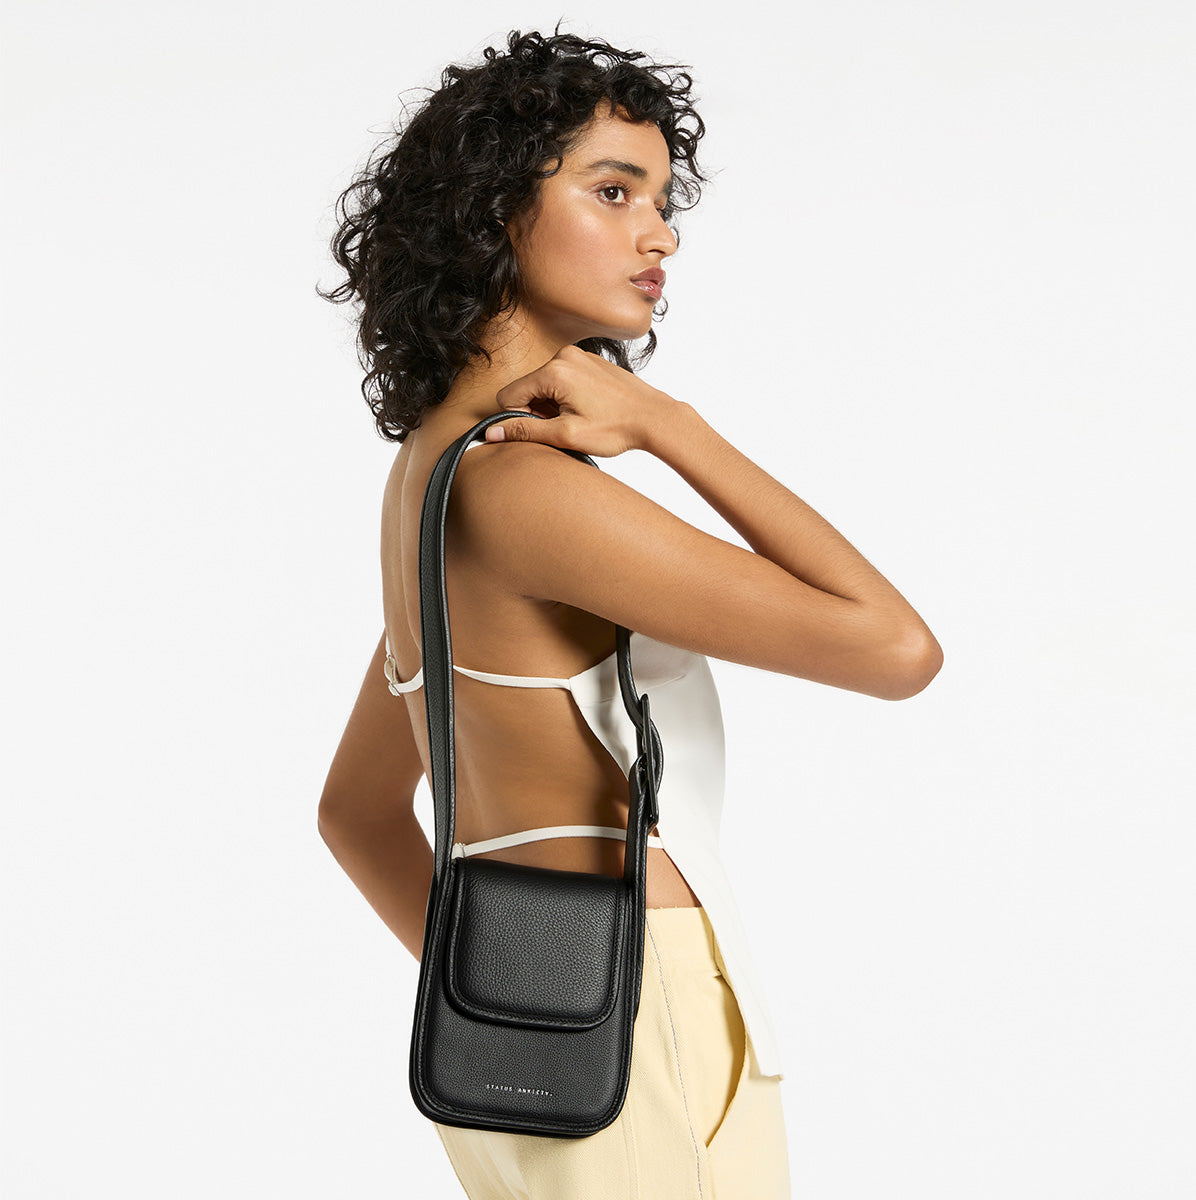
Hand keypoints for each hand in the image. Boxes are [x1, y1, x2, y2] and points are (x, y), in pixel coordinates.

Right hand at [485, 344, 673, 456]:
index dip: (519, 419)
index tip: (544, 430)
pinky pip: (562, 379)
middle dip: (538, 411)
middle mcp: (564, 355)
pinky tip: (588, 410)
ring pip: (545, 385)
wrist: (655, 418)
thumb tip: (492, 433)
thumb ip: (526, 431)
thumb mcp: (566, 435)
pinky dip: (567, 396)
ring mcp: (579, 356)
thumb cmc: (617, 427)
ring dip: (553, 405)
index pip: (509, 395)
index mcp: (554, 371)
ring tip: (579, 419)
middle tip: (565, 427)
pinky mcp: (590, 361)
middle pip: (527, 388)